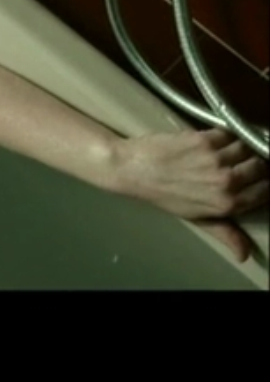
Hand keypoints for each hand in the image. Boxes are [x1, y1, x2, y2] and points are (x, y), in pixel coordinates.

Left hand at [110, 129, 267, 260]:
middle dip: (251, 163)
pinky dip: (222, 136)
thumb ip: (224, 232)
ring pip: (245, 146)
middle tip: (238, 163)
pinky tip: (209, 142)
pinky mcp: (204, 139)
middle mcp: (226, 181)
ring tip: (221, 152)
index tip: (254, 178)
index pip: (266, 189)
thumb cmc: (162, 194)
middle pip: (260, 165)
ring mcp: (215, 159)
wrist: (132, 169)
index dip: (262, 181)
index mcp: (227, 203)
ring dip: (236, 148)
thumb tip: (245, 255)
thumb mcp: (195, 218)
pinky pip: (227, 133)